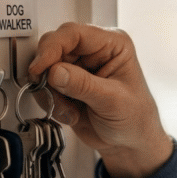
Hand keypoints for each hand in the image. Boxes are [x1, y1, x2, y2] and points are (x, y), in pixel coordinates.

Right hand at [28, 23, 172, 177]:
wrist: (129, 143)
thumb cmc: (136, 118)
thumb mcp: (113, 101)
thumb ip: (84, 85)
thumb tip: (55, 71)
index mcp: (112, 44)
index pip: (73, 34)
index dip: (52, 48)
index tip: (40, 68)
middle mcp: (93, 51)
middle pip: (53, 48)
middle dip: (49, 74)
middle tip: (53, 93)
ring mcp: (78, 67)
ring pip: (45, 69)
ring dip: (51, 93)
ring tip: (71, 110)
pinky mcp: (66, 84)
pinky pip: (44, 87)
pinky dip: (52, 102)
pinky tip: (71, 113)